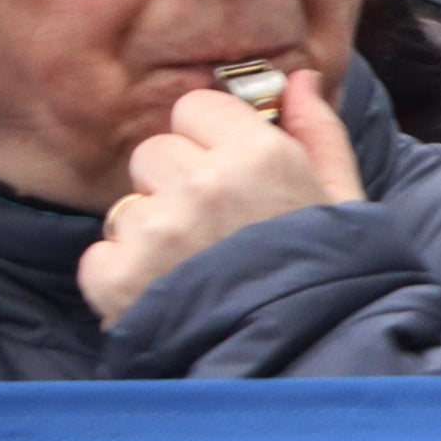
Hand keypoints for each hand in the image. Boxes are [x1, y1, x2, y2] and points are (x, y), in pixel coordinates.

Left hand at [79, 74, 366, 323]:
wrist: (298, 361)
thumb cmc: (326, 275)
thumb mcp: (339, 197)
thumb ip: (318, 131)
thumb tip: (300, 79)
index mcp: (259, 155)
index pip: (193, 106)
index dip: (208, 136)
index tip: (226, 168)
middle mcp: (203, 184)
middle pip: (154, 151)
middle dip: (175, 181)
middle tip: (211, 226)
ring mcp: (157, 232)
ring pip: (127, 204)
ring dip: (150, 230)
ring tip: (191, 266)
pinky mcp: (118, 277)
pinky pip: (100, 253)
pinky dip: (123, 275)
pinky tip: (164, 291)